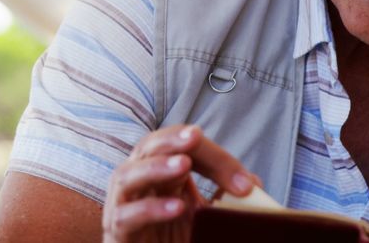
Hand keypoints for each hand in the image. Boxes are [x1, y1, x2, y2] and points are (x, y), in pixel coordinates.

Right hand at [102, 124, 258, 242]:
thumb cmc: (179, 239)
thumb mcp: (207, 216)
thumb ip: (225, 199)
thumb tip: (251, 183)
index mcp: (161, 172)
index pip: (181, 148)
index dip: (212, 156)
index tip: (244, 181)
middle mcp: (139, 182)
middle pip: (148, 147)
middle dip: (172, 140)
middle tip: (195, 137)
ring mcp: (123, 205)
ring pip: (126, 175)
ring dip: (155, 167)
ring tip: (183, 165)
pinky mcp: (117, 232)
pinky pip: (125, 216)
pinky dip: (150, 208)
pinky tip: (176, 207)